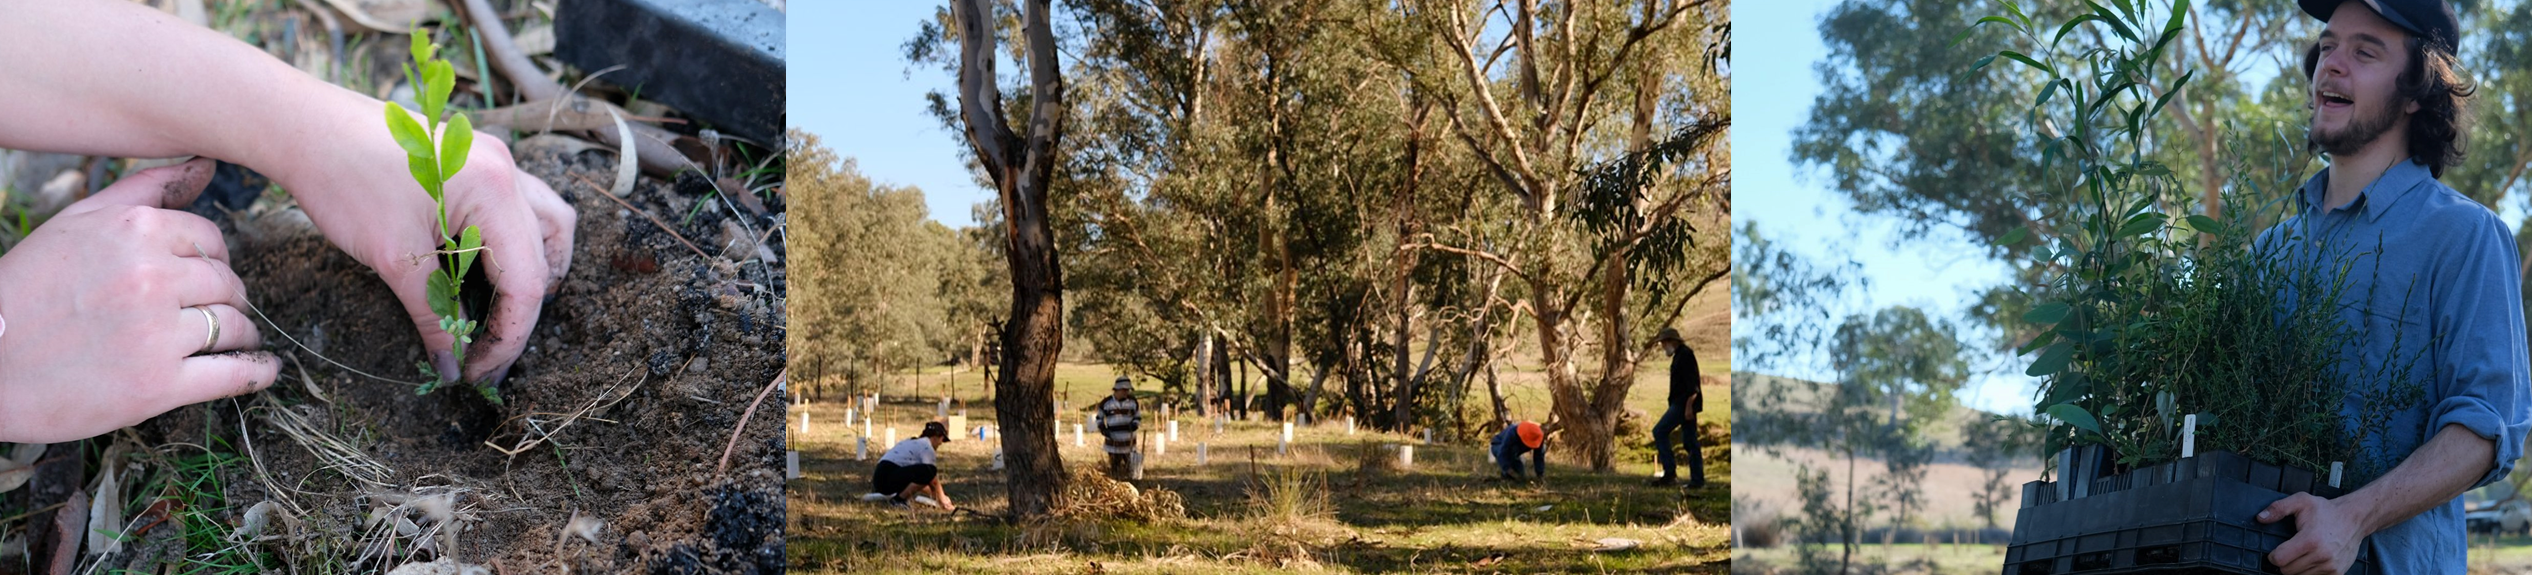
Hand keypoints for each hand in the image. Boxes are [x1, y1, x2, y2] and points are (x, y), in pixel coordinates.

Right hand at [0, 159, 277, 442]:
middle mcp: (151, 277)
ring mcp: (157, 333)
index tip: (202, 277)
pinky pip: (236, 373)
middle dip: (226, 297)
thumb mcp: (75, 224)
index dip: (211, 261)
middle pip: (227, 283)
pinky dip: (258, 372)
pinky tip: (263, 369)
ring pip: (236, 325)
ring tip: (235, 339)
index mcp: (134, 231)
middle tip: (216, 310)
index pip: (210, 240)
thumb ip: (144, 190)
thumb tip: (208, 164)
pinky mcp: (158, 385)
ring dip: (242, 333)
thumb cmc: (24, 290)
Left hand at [284, 106, 576, 385]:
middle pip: (544, 258)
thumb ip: (432, 314)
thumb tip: (451, 366)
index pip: (527, 281)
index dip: (508, 335)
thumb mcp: (393, 257)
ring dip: (535, 273)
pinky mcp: (478, 162)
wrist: (303, 125)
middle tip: (484, 352)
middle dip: (518, 314)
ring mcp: (497, 162)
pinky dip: (516, 245)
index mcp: (494, 191)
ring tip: (504, 310)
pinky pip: (522, 208)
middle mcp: (508, 172)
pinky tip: (487, 267)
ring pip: (548, 226)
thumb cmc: (344, 181)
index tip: (480, 370)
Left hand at [2259, 492, 2367, 574]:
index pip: (2280, 560)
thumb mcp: (2301, 501)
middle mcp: (2322, 556)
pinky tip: (2313, 560)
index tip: (2276, 551)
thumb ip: (2279, 508)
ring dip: (2297, 568)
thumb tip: (2260, 518)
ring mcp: (2331, 566)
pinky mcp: (2337, 573)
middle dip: (2284, 562)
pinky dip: (2309, 572)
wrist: (2355, 518)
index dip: (2273, 556)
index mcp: (2310, 540)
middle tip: (2291, 551)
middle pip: (2287, 571)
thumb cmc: (2327, 511)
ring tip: (2304, 553)